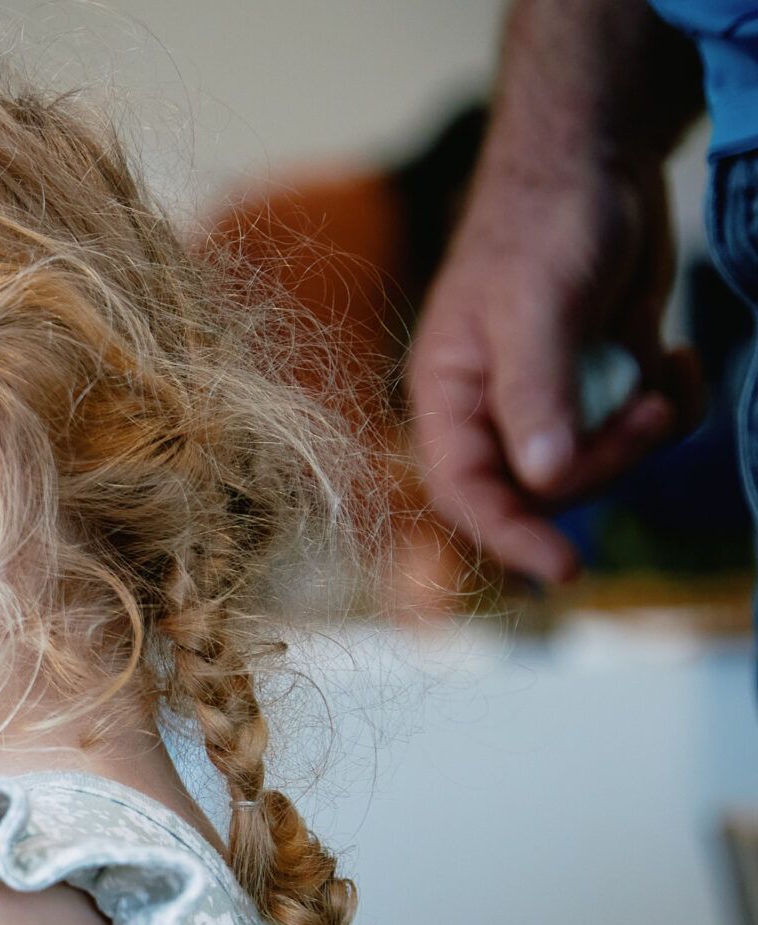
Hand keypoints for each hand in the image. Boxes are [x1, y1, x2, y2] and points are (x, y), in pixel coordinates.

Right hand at [407, 147, 700, 583]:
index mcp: (449, 395)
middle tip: (650, 409)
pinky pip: (636, 431)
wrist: (596, 158)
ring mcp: (546, 397)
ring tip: (667, 377)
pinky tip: (676, 357)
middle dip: (605, 460)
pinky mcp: (598, 381)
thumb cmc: (544, 222)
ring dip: (642, 436)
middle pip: (541, 488)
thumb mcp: (536, 305)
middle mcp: (490, 408)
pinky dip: (672, 406)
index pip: (464, 491)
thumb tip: (541, 480)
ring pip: (593, 466)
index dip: (509, 535)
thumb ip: (535, 393)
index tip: (567, 567)